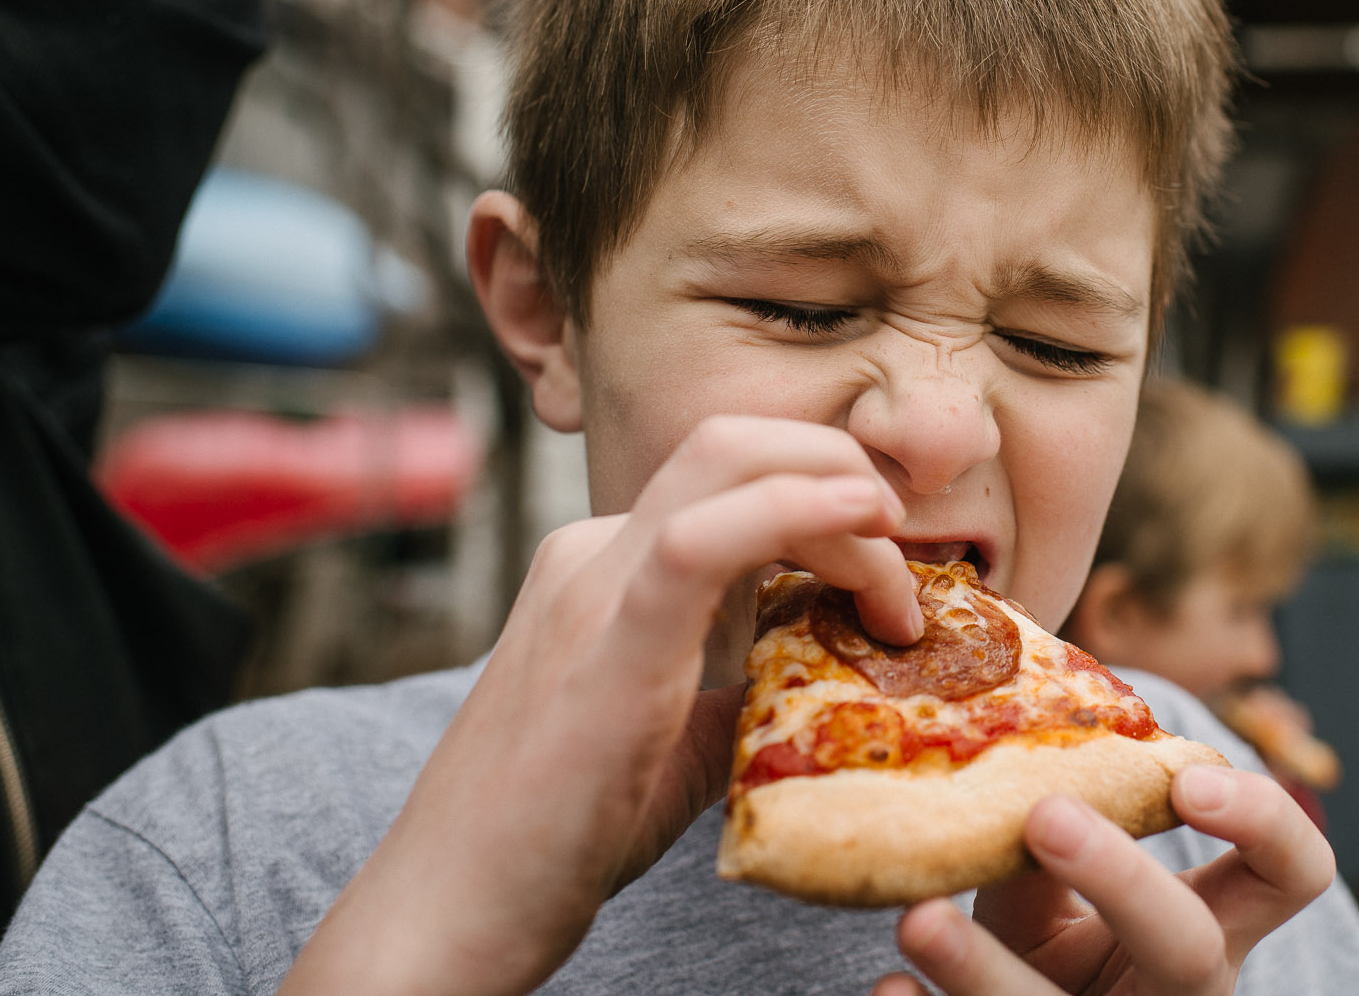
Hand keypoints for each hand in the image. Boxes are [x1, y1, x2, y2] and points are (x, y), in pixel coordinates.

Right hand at [280, 416, 921, 995]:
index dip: (830, 499)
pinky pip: (701, 539)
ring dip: (842, 499)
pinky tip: (863, 520)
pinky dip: (793, 509)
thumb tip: (835, 672)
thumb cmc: (556, 836)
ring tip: (899, 584)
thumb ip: (743, 688)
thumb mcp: (675, 739)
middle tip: (910, 560)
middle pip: (738, 443)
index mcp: (604, 565)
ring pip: (731, 465)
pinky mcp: (604, 641)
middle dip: (843, 470)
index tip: (894, 571)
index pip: (735, 480)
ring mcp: (589, 586)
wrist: (447, 914)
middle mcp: (591, 551)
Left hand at [872, 764, 1333, 995]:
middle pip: (1186, 948)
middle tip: (1047, 816)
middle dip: (1122, 881)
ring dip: (982, 970)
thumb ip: (1044, 841)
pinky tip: (892, 994)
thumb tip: (992, 756)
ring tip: (919, 917)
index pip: (1291, 874)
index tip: (1188, 779)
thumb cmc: (1054, 954)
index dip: (1264, 823)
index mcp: (1210, 933)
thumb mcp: (1057, 897)